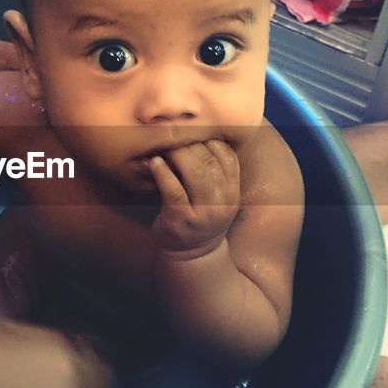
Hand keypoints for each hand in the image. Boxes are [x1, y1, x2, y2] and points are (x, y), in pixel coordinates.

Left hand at [149, 139, 241, 259]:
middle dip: (190, 142)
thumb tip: (196, 133)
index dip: (209, 138)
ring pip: (195, 172)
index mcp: (233, 191)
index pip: (228, 155)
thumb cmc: (200, 217)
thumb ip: (213, 170)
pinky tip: (154, 163)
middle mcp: (223, 201)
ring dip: (177, 154)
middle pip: (210, 160)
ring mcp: (203, 212)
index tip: (191, 132)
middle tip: (172, 134)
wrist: (192, 255)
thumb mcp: (216, 196)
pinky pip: (173, 191)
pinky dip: (163, 173)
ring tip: (163, 146)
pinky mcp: (181, 220)